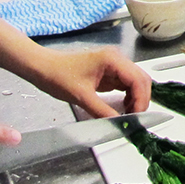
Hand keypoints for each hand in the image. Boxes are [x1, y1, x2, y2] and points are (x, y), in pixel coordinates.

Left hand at [28, 46, 152, 118]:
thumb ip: (102, 111)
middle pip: (141, 79)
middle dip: (141, 99)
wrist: (43, 67)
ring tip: (129, 115)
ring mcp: (113, 65)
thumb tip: (119, 123)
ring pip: (136, 82)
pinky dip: (128, 97)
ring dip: (136, 98)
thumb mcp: (81, 97)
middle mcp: (117, 59)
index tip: (136, 117)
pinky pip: (126, 85)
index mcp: (112, 59)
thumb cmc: (58, 76)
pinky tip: (123, 108)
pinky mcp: (109, 72)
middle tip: (134, 118)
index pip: (137, 80)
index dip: (141, 100)